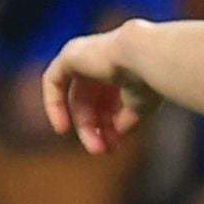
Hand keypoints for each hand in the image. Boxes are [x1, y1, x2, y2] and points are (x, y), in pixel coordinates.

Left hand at [40, 22, 162, 153]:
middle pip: (93, 100)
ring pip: (78, 96)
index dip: (111, 123)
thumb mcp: (139, 107)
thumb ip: (125, 119)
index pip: (111, 98)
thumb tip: (116, 134)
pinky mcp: (71, 54)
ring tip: (95, 147)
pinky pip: (54, 81)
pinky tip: (62, 128)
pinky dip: (55, 105)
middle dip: (98, 127)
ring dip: (85, 125)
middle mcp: (104, 57)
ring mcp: (86, 53)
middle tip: (103, 150)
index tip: (116, 144)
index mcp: (124, 64)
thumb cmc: (150, 79)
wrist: (146, 57)